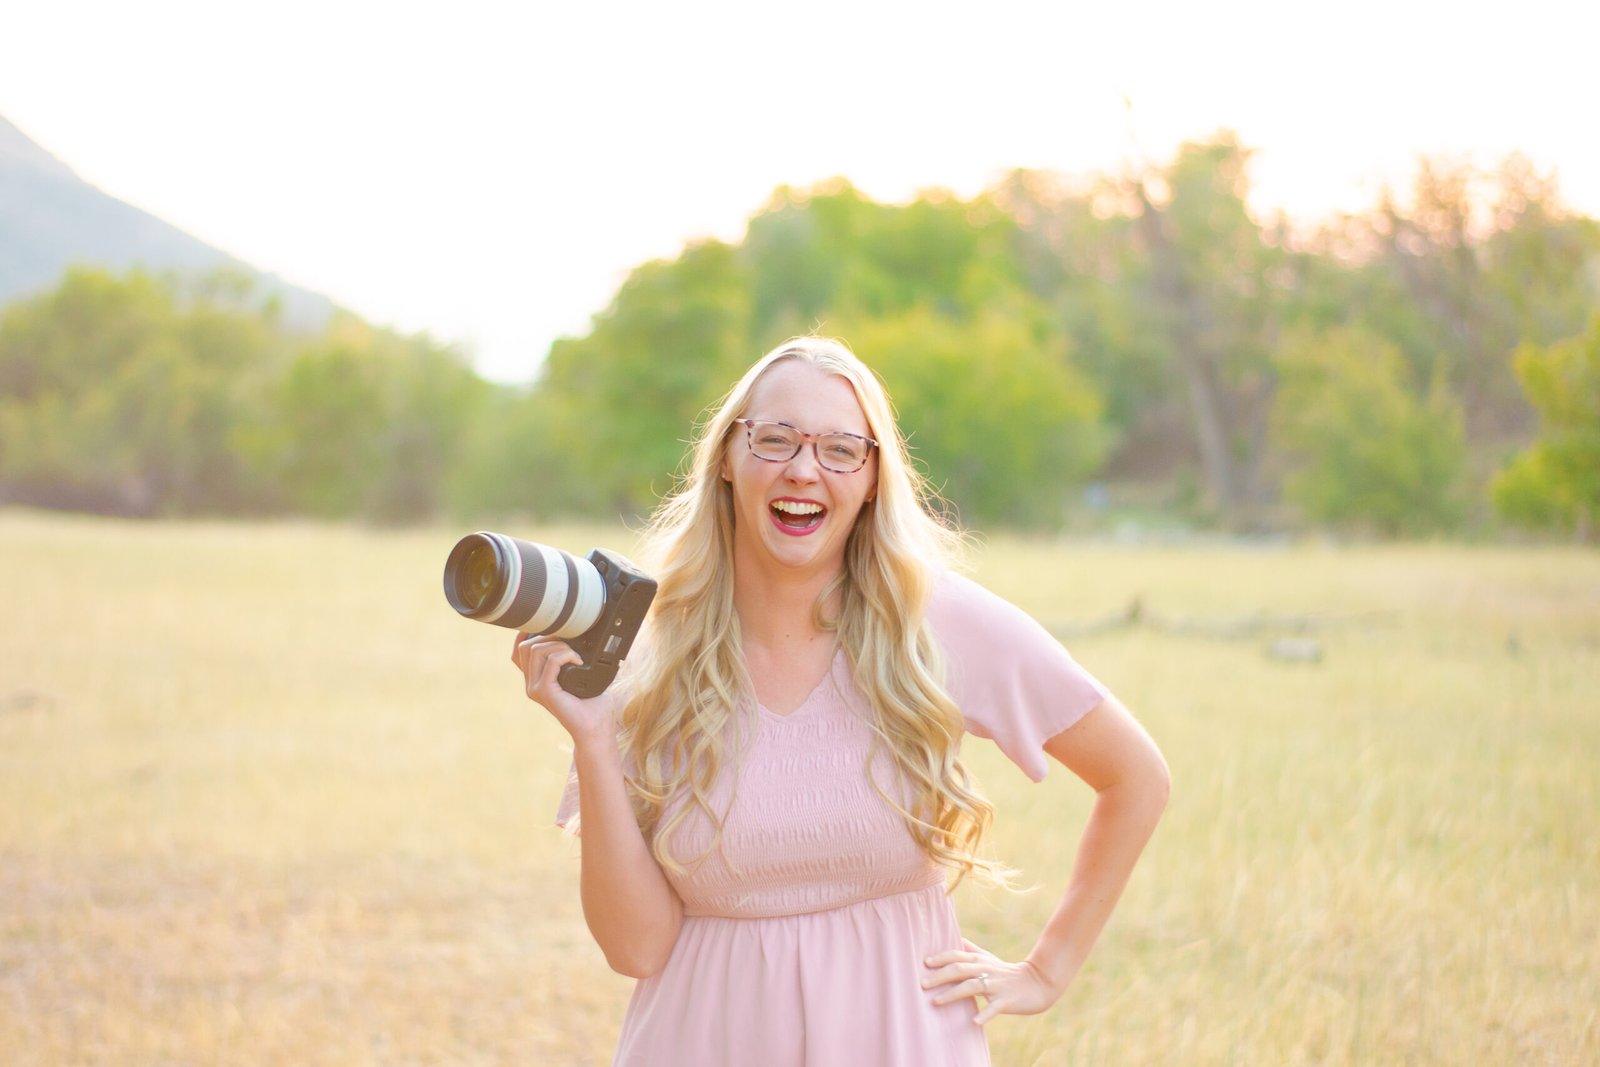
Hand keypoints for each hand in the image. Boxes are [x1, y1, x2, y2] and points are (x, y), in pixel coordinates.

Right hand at [509, 631, 617, 744]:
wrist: (596, 725)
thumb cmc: (592, 702)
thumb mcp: (579, 674)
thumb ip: (571, 657)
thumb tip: (577, 633)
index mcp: (535, 679)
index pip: (518, 653)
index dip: (527, 635)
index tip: (547, 626)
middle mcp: (531, 684)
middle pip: (526, 647)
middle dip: (549, 637)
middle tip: (571, 644)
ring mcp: (534, 688)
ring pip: (536, 650)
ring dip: (559, 645)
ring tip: (576, 656)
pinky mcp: (544, 692)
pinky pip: (551, 661)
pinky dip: (566, 655)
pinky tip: (579, 662)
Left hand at [921, 939, 1062, 1024]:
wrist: (1036, 983)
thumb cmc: (1006, 972)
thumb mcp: (987, 957)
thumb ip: (970, 948)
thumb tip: (953, 937)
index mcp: (980, 960)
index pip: (957, 955)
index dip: (941, 958)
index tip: (924, 962)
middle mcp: (986, 970)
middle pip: (960, 969)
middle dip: (940, 976)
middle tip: (922, 983)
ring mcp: (996, 985)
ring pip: (972, 987)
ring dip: (953, 994)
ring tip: (936, 1002)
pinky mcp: (1006, 1001)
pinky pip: (994, 1008)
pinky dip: (985, 1014)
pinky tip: (974, 1021)